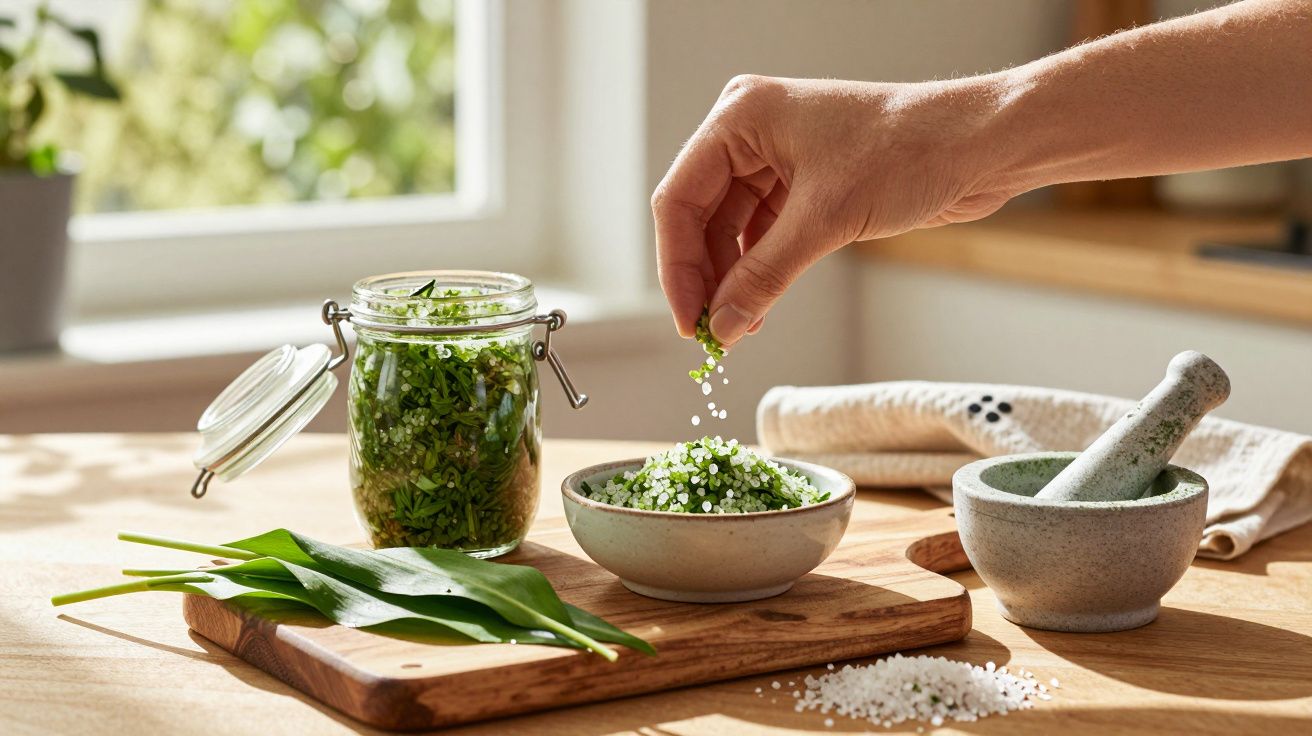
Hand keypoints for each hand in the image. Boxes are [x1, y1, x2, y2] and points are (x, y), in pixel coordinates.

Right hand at [651, 74, 1016, 344]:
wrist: (981, 146)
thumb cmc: (910, 150)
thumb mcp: (825, 219)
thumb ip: (764, 276)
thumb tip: (722, 326)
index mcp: (741, 117)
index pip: (679, 198)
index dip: (677, 266)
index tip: (688, 320)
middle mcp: (752, 134)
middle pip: (699, 217)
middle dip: (705, 277)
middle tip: (711, 332)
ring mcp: (777, 160)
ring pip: (729, 232)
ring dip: (732, 281)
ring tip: (737, 328)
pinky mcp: (805, 186)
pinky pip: (761, 236)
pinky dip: (758, 273)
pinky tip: (759, 308)